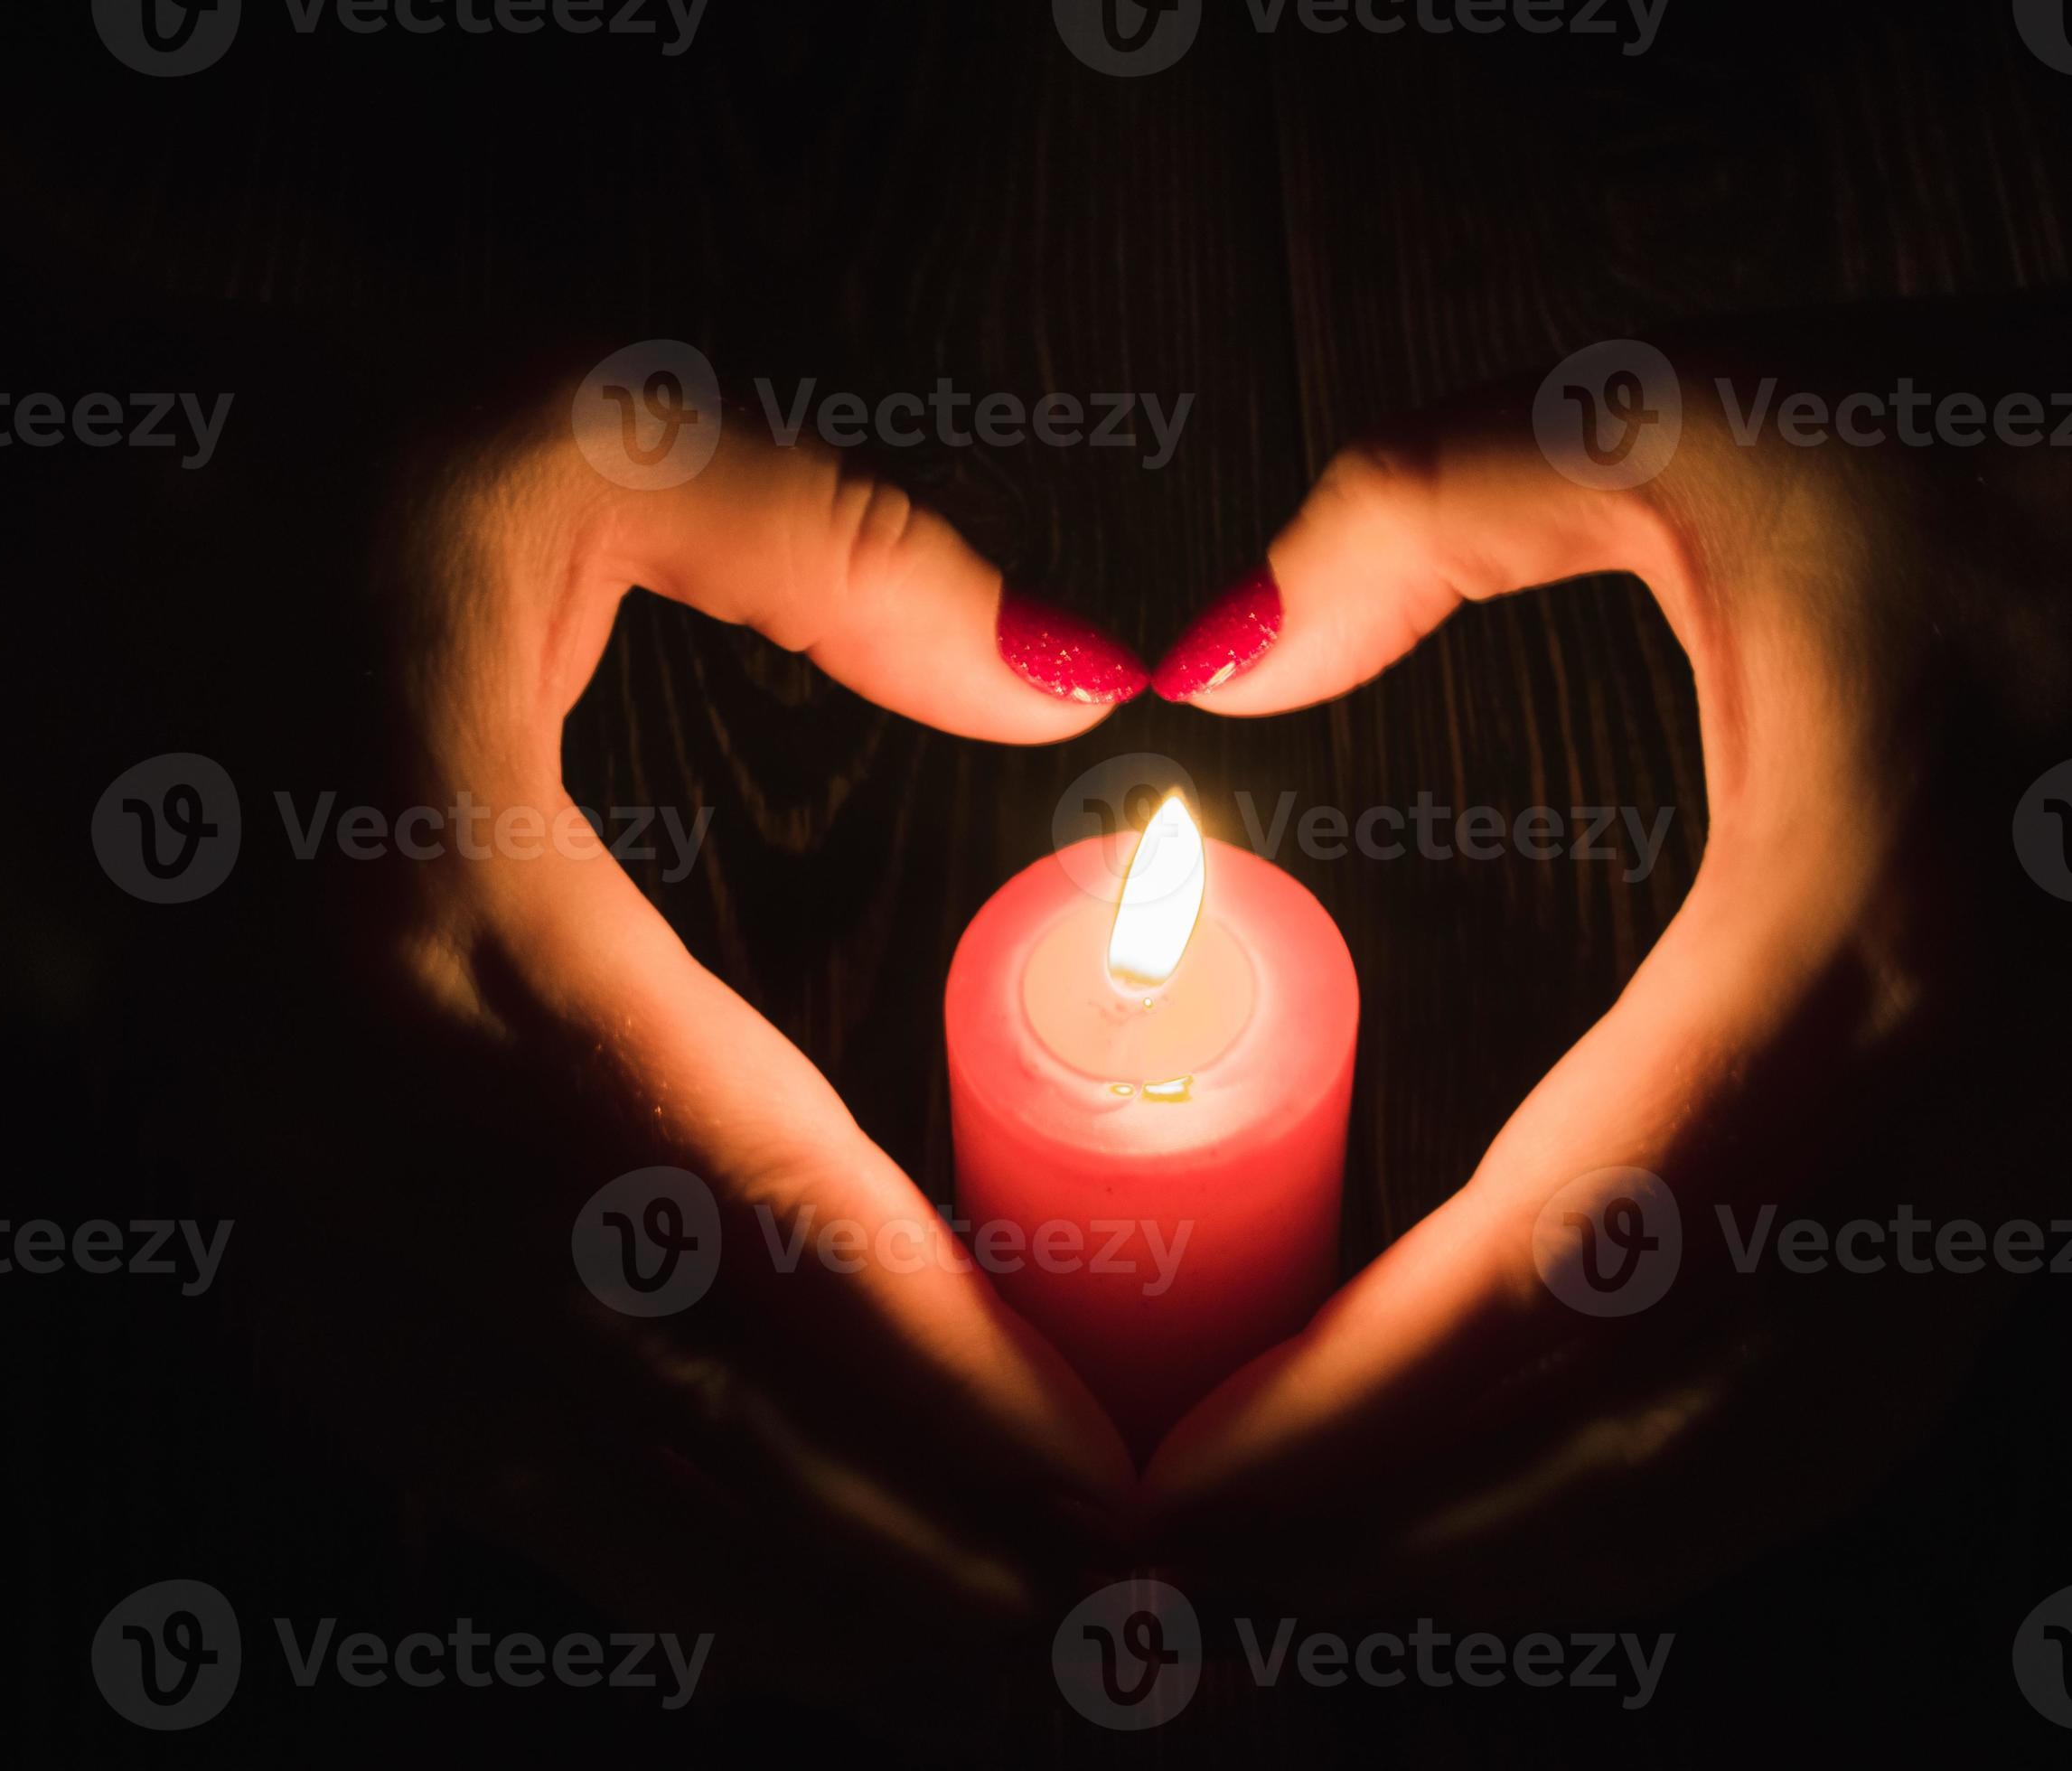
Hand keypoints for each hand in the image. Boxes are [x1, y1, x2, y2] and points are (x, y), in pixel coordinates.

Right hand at [309, 381, 1146, 1706]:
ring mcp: (279, 1199)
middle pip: (674, 1411)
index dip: (947, 1379)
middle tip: (1151, 1680)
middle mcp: (342, 1111)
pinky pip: (466, 1451)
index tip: (1139, 1496)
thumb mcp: (552, 424)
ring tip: (1019, 1695)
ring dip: (804, 1605)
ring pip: (569, 1477)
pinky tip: (792, 1610)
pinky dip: (645, 1558)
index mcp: (425, 912)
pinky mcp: (262, 1236)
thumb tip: (1076, 677)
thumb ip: (836, 549)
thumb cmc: (254, 470)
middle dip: (922, 1568)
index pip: (741, 1215)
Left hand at [1145, 308, 2071, 1617]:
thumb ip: (1417, 508)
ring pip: (1772, 1462)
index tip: (1179, 1480)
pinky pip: (1846, 1404)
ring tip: (1319, 1583)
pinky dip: (1668, 1492)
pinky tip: (1523, 1502)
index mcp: (1855, 939)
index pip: (1567, 1260)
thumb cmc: (2041, 450)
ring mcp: (2029, 1172)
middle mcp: (1962, 1109)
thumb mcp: (1702, 411)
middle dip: (1414, 1546)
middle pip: (1661, 1434)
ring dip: (1537, 1559)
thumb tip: (1208, 651)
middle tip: (1195, 1596)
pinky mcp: (2042, 1183)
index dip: (1363, 1406)